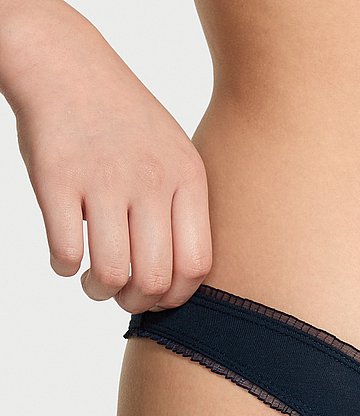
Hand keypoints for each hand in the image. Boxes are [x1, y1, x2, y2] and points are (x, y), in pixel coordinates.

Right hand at [3, 2, 211, 311]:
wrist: (64, 62)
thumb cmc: (124, 123)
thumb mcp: (174, 155)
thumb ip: (183, 211)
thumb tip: (179, 284)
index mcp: (187, 178)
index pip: (197, 264)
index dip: (177, 296)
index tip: (159, 297)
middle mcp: (150, 179)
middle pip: (156, 278)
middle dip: (138, 303)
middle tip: (124, 295)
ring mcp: (103, 178)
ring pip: (112, 274)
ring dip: (101, 291)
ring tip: (95, 282)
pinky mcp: (57, 179)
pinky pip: (66, 253)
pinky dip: (65, 267)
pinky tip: (66, 258)